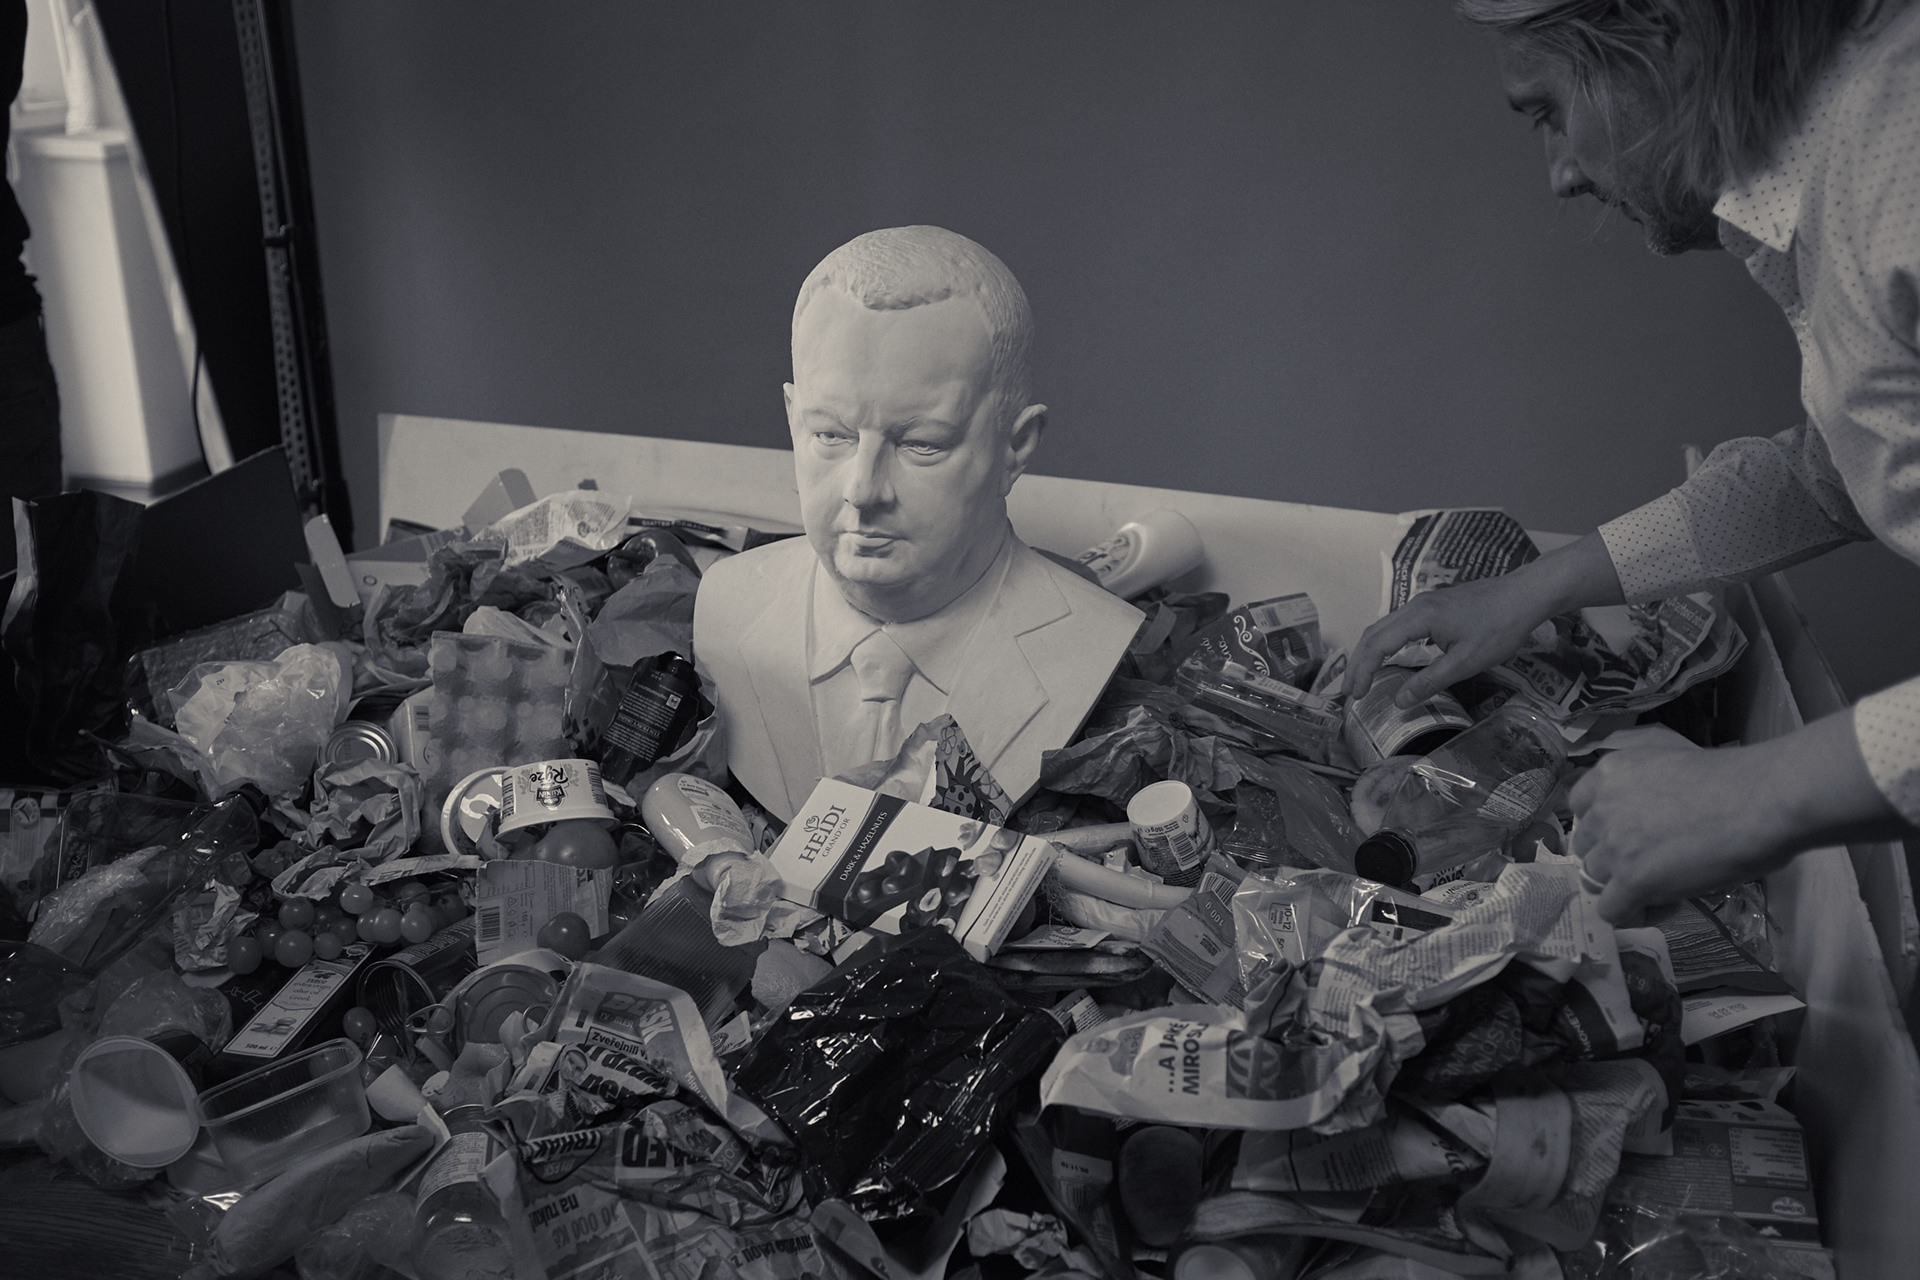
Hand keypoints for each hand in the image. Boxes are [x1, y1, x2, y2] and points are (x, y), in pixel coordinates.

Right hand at [1343, 571, 1552, 707]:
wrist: (1526, 594)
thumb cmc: (1500, 627)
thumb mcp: (1466, 662)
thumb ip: (1430, 681)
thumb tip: (1399, 701)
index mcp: (1418, 617)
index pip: (1377, 645)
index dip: (1362, 672)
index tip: (1355, 696)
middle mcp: (1415, 606)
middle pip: (1373, 633)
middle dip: (1358, 663)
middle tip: (1349, 692)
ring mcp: (1425, 603)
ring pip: (1384, 627)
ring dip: (1370, 653)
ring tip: (1363, 677)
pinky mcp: (1435, 605)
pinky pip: (1398, 624)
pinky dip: (1385, 643)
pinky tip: (1391, 657)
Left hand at [1572, 710, 1909, 923]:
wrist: (1760, 800)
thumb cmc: (1734, 780)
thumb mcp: (1669, 764)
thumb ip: (1642, 789)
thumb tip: (1643, 820)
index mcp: (1609, 772)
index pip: (1578, 808)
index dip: (1602, 828)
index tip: (1627, 837)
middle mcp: (1602, 807)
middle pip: (1586, 846)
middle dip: (1612, 858)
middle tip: (1651, 864)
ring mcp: (1614, 845)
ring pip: (1596, 879)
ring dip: (1624, 887)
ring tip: (1664, 887)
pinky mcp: (1633, 879)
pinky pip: (1611, 911)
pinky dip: (1633, 914)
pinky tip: (1663, 906)